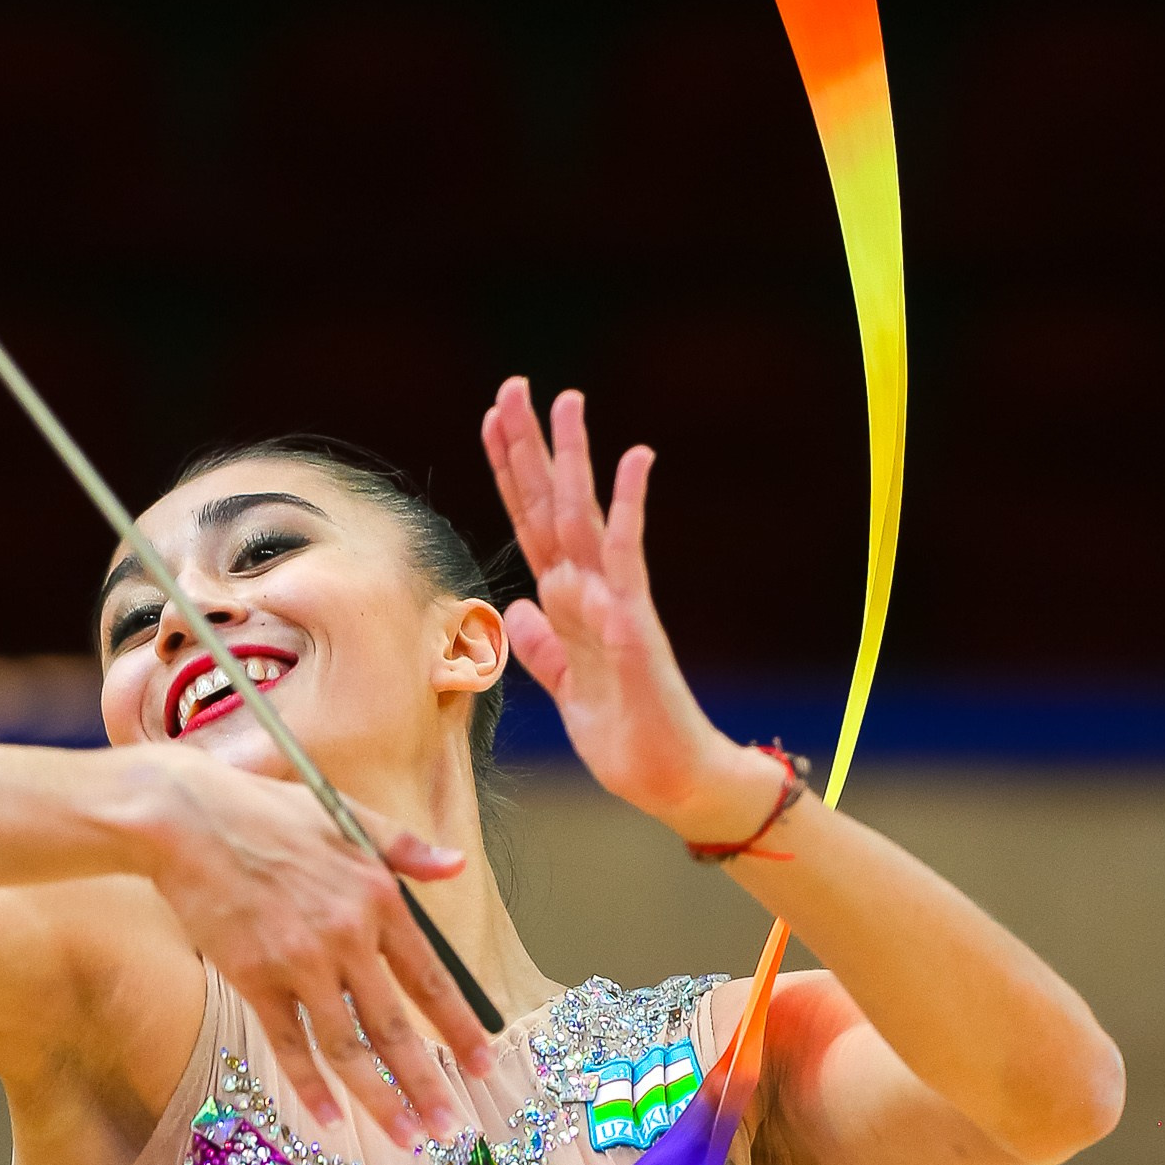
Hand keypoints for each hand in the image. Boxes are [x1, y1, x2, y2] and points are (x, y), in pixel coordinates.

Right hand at [126, 750, 490, 1151]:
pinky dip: (311, 1086)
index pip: (431, 979)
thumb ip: (403, 848)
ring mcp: (298, 963)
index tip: (483, 1066)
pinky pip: (290, 1044)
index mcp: (377, 897)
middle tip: (451, 1128)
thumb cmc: (264, 812)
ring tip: (407, 1137)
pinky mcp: (253, 979)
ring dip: (379, 1101)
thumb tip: (455, 866)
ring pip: (348, 1047)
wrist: (184, 820)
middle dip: (428, 1084)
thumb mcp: (345, 815)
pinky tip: (332, 1120)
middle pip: (395, 1027)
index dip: (460, 1027)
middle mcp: (345, 936)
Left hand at [482, 380, 785, 843]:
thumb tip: (518, 608)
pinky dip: (629, 514)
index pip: (532, 526)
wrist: (672, 781)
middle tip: (514, 383)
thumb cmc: (626, 738)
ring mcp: (616, 605)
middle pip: (551, 508)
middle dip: (531, 448)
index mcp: (569, 606)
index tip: (492, 421)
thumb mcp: (565, 690)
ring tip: (569, 400)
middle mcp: (591, 593)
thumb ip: (542, 648)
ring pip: (586, 520)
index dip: (511, 475)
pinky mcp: (638, 629)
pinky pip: (631, 563)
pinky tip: (637, 463)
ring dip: (575, 461)